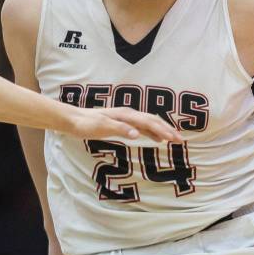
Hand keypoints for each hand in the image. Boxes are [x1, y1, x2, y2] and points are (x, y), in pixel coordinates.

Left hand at [66, 106, 181, 142]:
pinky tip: (156, 138)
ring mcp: (125, 118)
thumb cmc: (85, 124)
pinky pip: (142, 126)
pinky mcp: (122, 123)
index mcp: (126, 115)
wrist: (73, 119)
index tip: (174, 139)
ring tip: (173, 138)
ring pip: (149, 122)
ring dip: (162, 130)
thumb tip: (136, 133)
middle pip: (153, 120)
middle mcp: (128, 114)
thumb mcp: (101, 127)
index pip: (149, 122)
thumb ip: (119, 129)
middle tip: (180, 140)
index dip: (163, 130)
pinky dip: (152, 131)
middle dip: (167, 130)